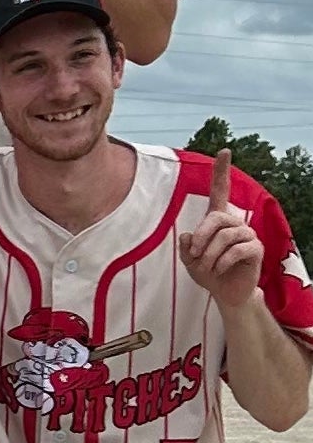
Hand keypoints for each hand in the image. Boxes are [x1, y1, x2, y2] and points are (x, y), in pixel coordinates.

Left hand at [180, 150, 263, 310]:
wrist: (226, 292)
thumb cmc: (207, 272)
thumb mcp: (189, 259)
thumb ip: (185, 246)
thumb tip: (187, 235)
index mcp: (217, 220)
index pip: (220, 191)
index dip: (221, 171)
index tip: (224, 151)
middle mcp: (235, 223)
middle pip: (216, 218)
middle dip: (201, 237)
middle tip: (194, 254)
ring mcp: (248, 235)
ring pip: (225, 237)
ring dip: (210, 255)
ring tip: (207, 266)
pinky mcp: (257, 249)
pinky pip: (237, 250)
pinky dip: (222, 262)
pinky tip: (220, 269)